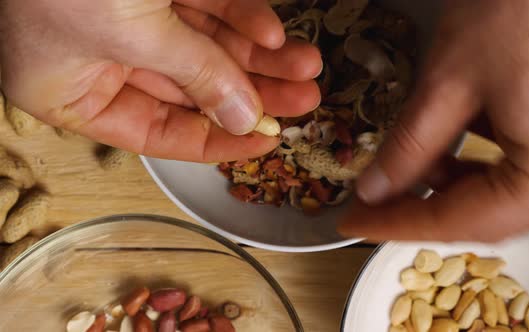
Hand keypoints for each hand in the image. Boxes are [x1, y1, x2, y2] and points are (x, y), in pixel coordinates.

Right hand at [0, 0, 321, 161]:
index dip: (215, 141)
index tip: (264, 139)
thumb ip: (193, 75)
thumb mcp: (132, 34)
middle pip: (191, 88)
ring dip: (258, 56)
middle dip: (252, 91)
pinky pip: (203, 6)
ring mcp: (125, 19)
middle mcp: (99, 59)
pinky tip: (271, 31)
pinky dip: (237, 16)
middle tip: (302, 99)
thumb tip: (243, 117)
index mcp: (72, 92)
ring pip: (204, 47)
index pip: (155, 133)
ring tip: (305, 65)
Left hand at [339, 0, 528, 241]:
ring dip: (446, 184)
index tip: (353, 223)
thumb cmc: (524, 8)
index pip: (458, 222)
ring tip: (403, 166)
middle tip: (371, 202)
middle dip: (420, 208)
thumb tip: (374, 190)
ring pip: (501, 192)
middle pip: (484, 215)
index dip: (397, 226)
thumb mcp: (449, 83)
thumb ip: (409, 147)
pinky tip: (447, 137)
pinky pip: (519, 164)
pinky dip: (474, 158)